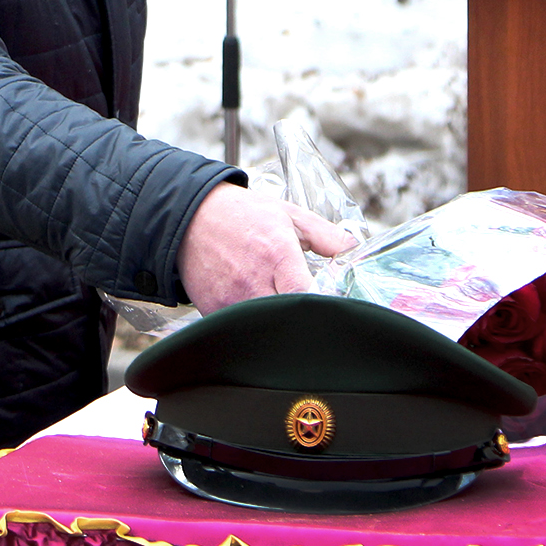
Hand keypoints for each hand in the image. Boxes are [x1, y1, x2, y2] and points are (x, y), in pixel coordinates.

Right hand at [176, 181, 358, 314]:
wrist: (191, 218)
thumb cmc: (242, 216)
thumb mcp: (289, 216)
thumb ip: (326, 235)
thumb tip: (354, 249)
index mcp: (277, 255)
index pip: (305, 294)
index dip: (320, 306)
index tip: (331, 308)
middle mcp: (253, 280)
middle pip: (287, 319)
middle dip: (302, 321)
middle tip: (311, 317)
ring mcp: (231, 299)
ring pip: (265, 329)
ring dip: (278, 326)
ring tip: (285, 315)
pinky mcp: (213, 310)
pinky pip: (240, 329)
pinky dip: (253, 327)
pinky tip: (259, 313)